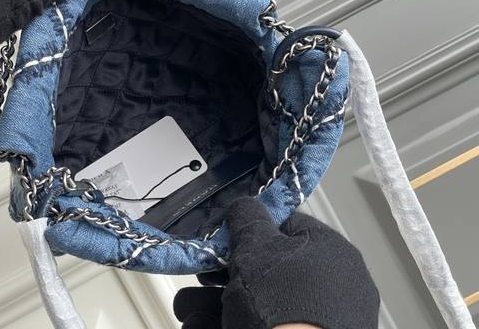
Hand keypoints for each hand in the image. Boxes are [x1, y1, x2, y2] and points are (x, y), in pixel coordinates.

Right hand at [173, 197, 379, 328]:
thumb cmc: (281, 304)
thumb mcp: (255, 247)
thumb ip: (248, 217)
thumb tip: (245, 205)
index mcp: (331, 252)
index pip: (286, 226)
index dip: (248, 230)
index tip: (221, 241)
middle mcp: (333, 286)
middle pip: (267, 270)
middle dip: (222, 276)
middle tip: (200, 279)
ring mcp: (322, 321)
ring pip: (260, 303)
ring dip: (216, 304)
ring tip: (188, 311)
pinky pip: (265, 327)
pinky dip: (230, 324)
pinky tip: (201, 326)